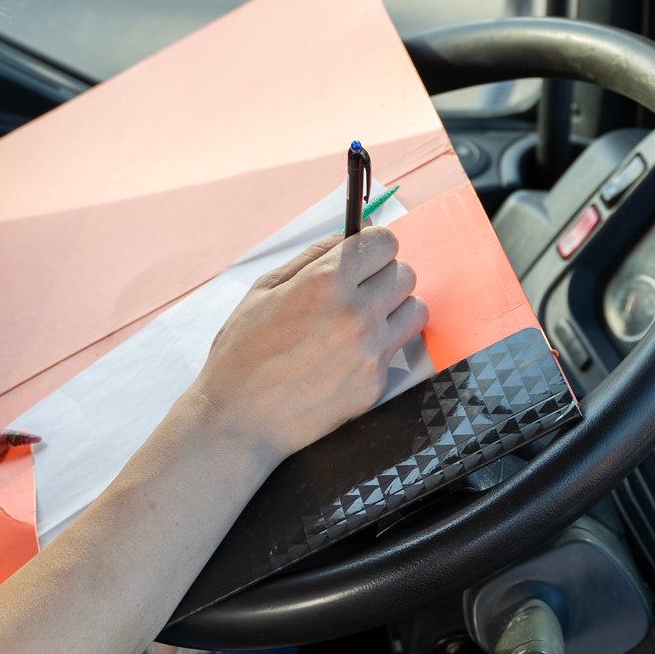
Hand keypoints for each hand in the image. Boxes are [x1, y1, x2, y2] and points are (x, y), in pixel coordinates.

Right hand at [188, 228, 425, 465]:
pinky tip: (347, 357)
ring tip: (362, 322)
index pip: (384, 241)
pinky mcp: (376, 383)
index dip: (373, 246)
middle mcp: (356, 313)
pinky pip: (397, 350)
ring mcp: (370, 351)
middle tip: (359, 291)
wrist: (239, 420)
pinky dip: (380, 348)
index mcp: (325, 281)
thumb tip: (351, 233)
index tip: (363, 257)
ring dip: (394, 310)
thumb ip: (312, 256)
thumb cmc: (242, 353)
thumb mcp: (264, 289)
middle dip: (384, 277)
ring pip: (415, 310)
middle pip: (405, 273)